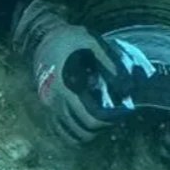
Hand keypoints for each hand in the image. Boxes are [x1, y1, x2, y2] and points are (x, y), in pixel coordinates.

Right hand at [12, 2, 126, 144]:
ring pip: (70, 132)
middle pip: (81, 130)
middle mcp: (56, 101)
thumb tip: (128, 88)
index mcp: (68, 87)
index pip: (91, 118)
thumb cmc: (69, 39)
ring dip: (88, 130)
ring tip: (103, 117)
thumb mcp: (93, 43)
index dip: (109, 120)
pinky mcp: (47, 105)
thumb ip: (110, 63)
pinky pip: (60, 127)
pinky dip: (75, 130)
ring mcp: (49, 105)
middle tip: (115, 115)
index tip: (122, 112)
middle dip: (101, 126)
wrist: (42, 37)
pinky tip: (87, 121)